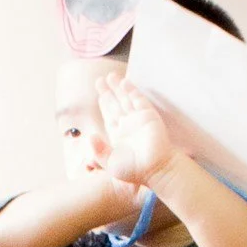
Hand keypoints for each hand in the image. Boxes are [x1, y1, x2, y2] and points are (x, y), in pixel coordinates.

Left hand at [94, 75, 176, 189]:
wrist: (155, 170)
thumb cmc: (134, 170)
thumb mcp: (109, 163)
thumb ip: (98, 150)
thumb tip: (90, 136)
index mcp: (118, 135)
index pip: (109, 115)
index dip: (104, 104)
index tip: (100, 94)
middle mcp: (128, 125)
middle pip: (116, 103)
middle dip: (108, 92)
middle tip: (100, 80)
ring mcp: (139, 119)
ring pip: (126, 99)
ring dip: (118, 87)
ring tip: (110, 76)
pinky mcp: (149, 116)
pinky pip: (139, 100)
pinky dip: (131, 91)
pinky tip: (124, 82)